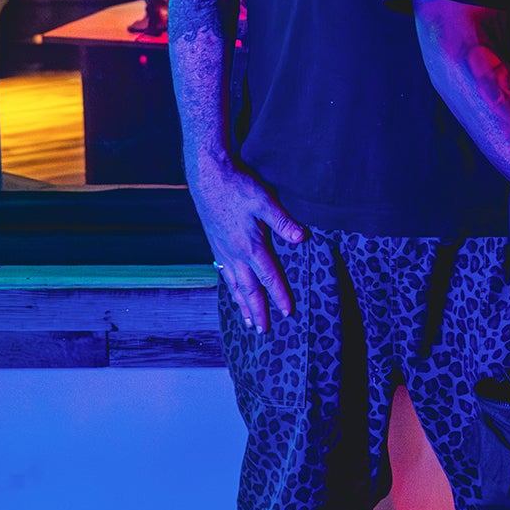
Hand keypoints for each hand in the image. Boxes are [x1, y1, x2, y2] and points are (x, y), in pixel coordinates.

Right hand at [188, 154, 306, 330]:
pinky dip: (230, 288)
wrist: (208, 178)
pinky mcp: (216, 245)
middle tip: (263, 331)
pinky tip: (232, 291)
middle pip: (248, 289)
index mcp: (250, 246)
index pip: (268, 277)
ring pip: (234, 285)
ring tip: (247, 322)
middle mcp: (234, 254)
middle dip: (257, 311)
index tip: (288, 312)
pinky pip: (224, 274)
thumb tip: (301, 237)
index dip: (279, 296)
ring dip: (241, 305)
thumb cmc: (238, 187)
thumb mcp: (264, 201)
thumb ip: (282, 221)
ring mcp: (223, 251)